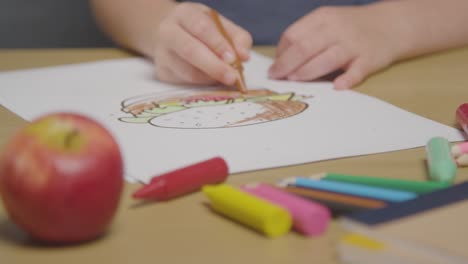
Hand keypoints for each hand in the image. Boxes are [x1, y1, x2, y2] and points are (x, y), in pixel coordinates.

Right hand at [153, 2, 251, 85]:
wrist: (169, 35)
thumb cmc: (199, 29)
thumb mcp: (219, 25)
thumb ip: (237, 38)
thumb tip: (244, 56)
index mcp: (184, 14)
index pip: (201, 28)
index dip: (218, 45)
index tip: (234, 59)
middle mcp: (168, 32)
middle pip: (190, 51)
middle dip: (214, 66)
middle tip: (232, 77)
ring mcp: (162, 54)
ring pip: (188, 72)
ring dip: (211, 78)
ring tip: (226, 77)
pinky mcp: (162, 73)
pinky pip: (186, 82)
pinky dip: (204, 84)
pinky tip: (212, 78)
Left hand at [269, 5, 402, 88]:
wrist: (391, 25)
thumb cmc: (350, 28)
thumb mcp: (327, 22)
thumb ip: (305, 37)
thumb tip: (280, 61)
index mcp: (322, 18)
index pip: (293, 35)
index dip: (280, 54)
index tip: (274, 69)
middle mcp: (336, 29)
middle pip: (305, 47)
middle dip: (286, 64)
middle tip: (277, 78)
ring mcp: (354, 44)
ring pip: (326, 58)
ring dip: (307, 71)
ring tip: (294, 80)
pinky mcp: (369, 59)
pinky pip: (357, 71)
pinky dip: (347, 79)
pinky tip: (336, 87)